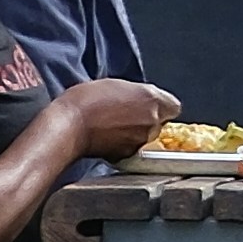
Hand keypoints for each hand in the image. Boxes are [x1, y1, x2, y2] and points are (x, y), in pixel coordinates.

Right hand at [53, 77, 176, 171]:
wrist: (69, 126)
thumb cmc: (87, 100)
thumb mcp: (117, 85)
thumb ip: (138, 93)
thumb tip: (143, 100)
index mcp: (152, 100)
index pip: (173, 106)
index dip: (161, 106)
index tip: (149, 105)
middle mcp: (152, 122)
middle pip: (160, 123)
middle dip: (147, 120)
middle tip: (126, 115)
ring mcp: (140, 142)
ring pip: (146, 137)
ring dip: (135, 133)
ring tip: (113, 126)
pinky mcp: (127, 157)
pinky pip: (132, 150)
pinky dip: (124, 145)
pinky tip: (107, 138)